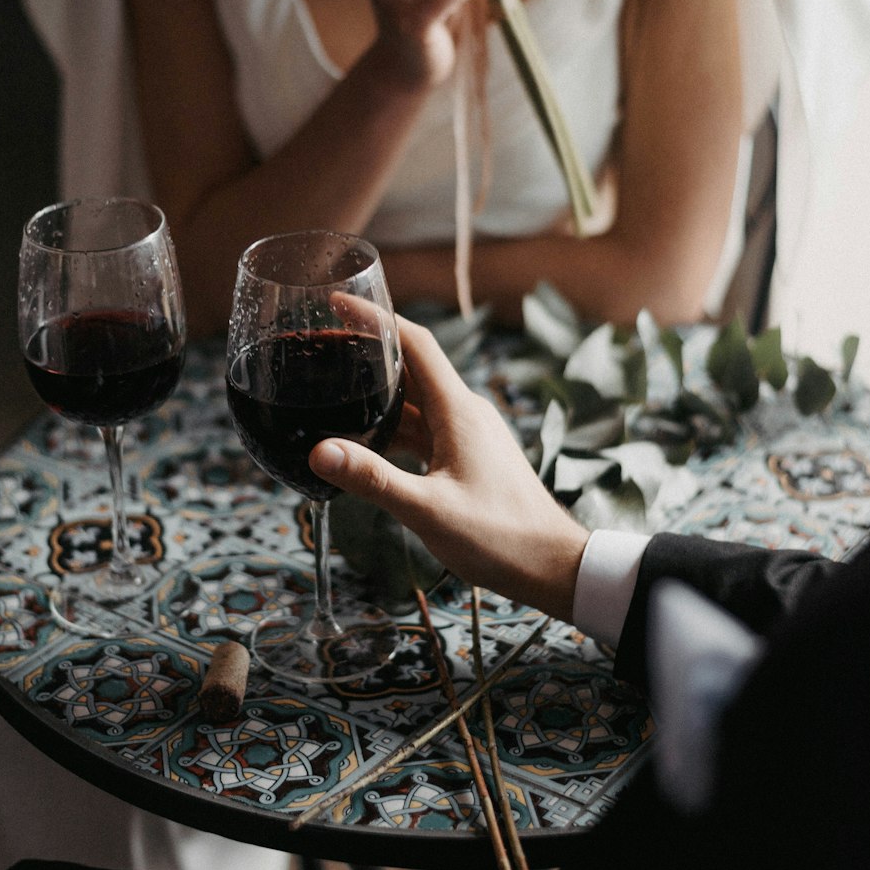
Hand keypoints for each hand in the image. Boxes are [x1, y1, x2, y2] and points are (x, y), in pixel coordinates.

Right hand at [309, 316, 587, 621]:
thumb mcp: (428, 510)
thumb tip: (318, 451)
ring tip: (331, 390)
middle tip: (320, 349)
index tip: (337, 302)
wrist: (551, 566)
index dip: (376, 318)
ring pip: (415, 401)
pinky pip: (423, 429)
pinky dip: (392, 427)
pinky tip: (364, 443)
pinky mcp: (468, 456)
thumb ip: (373, 479)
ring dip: (377, 394)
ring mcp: (468, 434)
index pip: (416, 342)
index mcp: (458, 410)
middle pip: (411, 367)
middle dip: (367, 353)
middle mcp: (464, 412)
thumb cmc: (499, 537)